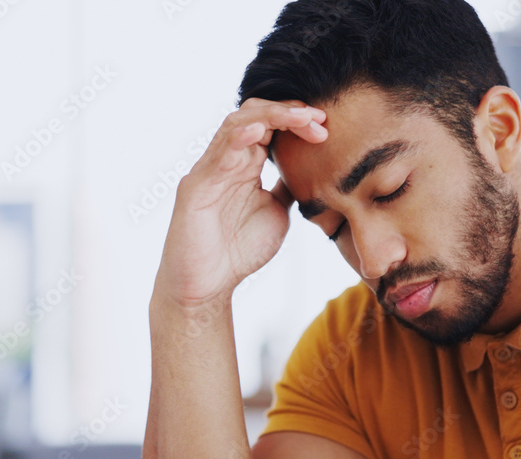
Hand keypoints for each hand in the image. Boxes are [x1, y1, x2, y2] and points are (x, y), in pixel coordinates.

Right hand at [154, 98, 326, 305]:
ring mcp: (209, 171)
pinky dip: (238, 138)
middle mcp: (225, 160)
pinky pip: (216, 156)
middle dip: (288, 111)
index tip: (325, 123)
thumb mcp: (277, 210)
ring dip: (271, 116)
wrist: (208, 286)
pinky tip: (259, 130)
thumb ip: (288, 186)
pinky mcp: (195, 188)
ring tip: (300, 117)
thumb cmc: (238, 250)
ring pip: (236, 125)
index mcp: (245, 164)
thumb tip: (312, 168)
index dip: (296, 119)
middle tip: (318, 118)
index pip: (270, 125)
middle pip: (254, 115)